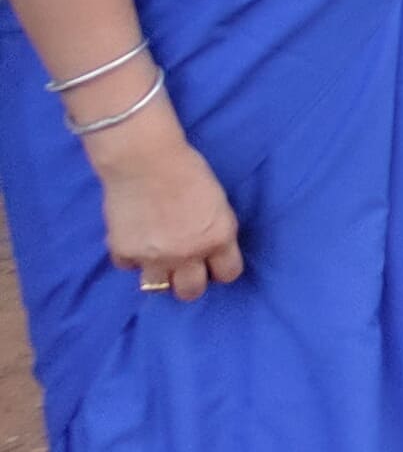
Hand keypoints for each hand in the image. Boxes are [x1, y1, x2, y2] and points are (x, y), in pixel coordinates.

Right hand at [92, 107, 242, 296]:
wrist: (144, 159)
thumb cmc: (187, 169)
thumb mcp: (216, 203)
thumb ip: (214, 230)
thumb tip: (209, 249)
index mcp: (218, 237)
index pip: (228, 274)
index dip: (220, 269)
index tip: (213, 263)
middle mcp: (189, 253)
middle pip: (191, 291)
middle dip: (189, 281)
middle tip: (184, 268)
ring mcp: (154, 257)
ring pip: (157, 288)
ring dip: (158, 275)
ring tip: (157, 258)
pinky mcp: (125, 252)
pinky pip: (128, 266)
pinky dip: (131, 256)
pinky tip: (134, 239)